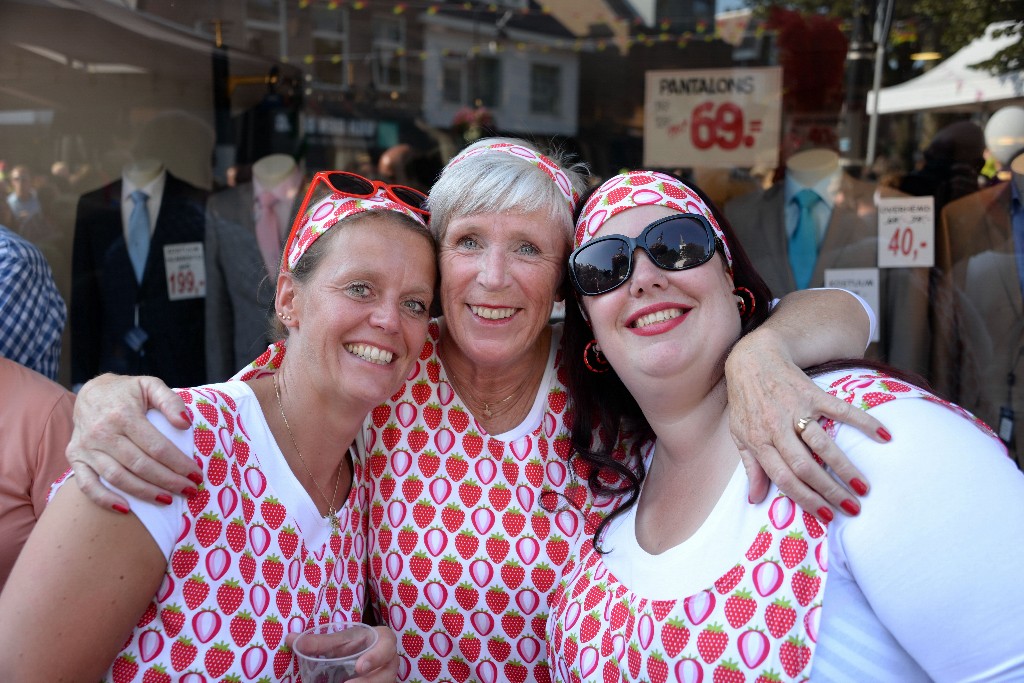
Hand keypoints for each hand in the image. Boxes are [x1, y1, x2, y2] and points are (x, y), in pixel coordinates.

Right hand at [66, 374, 197, 511]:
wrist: (90, 393)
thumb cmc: (127, 392)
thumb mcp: (150, 385)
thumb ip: (170, 401)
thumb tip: (186, 424)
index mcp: (123, 414)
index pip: (156, 446)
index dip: (178, 463)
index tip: (196, 475)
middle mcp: (102, 432)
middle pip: (140, 465)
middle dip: (168, 481)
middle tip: (190, 491)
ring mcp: (86, 447)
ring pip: (117, 478)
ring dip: (144, 493)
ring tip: (168, 500)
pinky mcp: (75, 458)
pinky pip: (87, 485)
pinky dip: (105, 500)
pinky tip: (127, 509)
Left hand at [284, 626, 397, 681]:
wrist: (364, 653)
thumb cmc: (354, 643)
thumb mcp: (339, 640)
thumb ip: (319, 642)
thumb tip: (290, 639)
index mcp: (384, 642)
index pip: (387, 647)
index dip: (375, 657)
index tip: (359, 667)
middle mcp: (390, 662)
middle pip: (385, 676)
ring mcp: (387, 678)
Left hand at [725, 329, 890, 519]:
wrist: (752, 359)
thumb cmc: (746, 401)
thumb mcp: (740, 435)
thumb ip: (751, 467)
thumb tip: (754, 500)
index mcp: (759, 441)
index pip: (783, 478)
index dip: (805, 499)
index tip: (826, 516)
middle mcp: (777, 427)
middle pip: (805, 466)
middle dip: (830, 491)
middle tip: (852, 508)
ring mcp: (796, 409)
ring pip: (822, 443)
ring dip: (844, 467)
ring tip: (863, 487)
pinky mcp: (812, 393)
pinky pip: (841, 410)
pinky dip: (863, 421)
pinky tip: (883, 436)